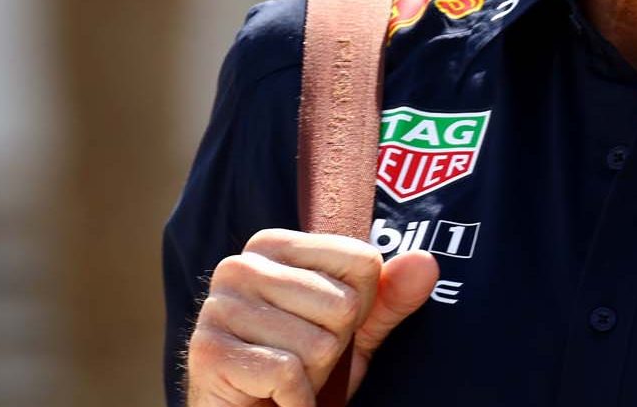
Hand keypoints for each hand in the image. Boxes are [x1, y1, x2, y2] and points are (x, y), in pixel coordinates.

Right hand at [184, 228, 440, 406]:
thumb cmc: (297, 373)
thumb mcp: (352, 333)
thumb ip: (388, 298)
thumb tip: (426, 263)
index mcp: (273, 245)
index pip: (361, 261)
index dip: (359, 310)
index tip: (324, 328)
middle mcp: (239, 266)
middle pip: (343, 305)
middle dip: (333, 348)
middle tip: (301, 361)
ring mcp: (219, 307)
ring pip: (317, 344)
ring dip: (312, 378)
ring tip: (283, 380)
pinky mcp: (210, 351)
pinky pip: (288, 374)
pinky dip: (294, 401)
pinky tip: (272, 400)